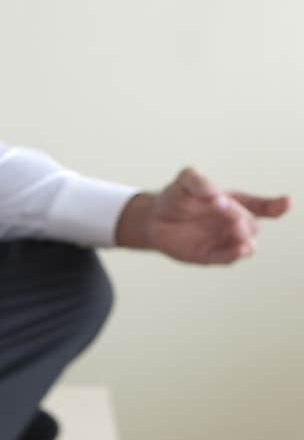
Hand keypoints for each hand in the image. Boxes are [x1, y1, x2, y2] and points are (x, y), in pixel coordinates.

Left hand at [115, 167, 291, 264]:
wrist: (152, 219)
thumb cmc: (175, 197)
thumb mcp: (184, 181)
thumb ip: (199, 181)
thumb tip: (217, 195)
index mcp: (233, 203)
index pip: (261, 205)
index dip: (275, 205)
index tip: (287, 202)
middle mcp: (232, 222)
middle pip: (252, 225)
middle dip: (244, 219)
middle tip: (228, 211)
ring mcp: (223, 240)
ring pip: (247, 245)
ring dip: (245, 240)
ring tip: (237, 232)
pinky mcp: (211, 256)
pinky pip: (227, 258)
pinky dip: (233, 254)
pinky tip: (237, 250)